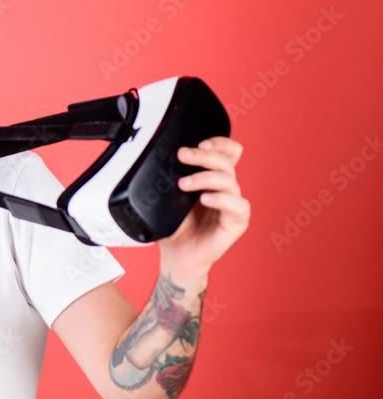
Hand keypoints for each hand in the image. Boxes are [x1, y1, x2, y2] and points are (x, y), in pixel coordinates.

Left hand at [159, 136, 250, 277]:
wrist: (177, 256)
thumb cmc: (176, 227)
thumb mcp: (170, 197)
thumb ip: (172, 178)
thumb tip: (161, 158)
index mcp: (214, 180)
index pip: (229, 153)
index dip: (220, 143)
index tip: (200, 141)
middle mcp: (226, 190)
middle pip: (226, 162)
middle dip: (203, 155)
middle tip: (183, 155)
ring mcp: (232, 206)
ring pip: (229, 181)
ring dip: (205, 177)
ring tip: (183, 184)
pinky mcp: (236, 223)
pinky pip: (238, 206)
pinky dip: (221, 199)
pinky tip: (204, 199)